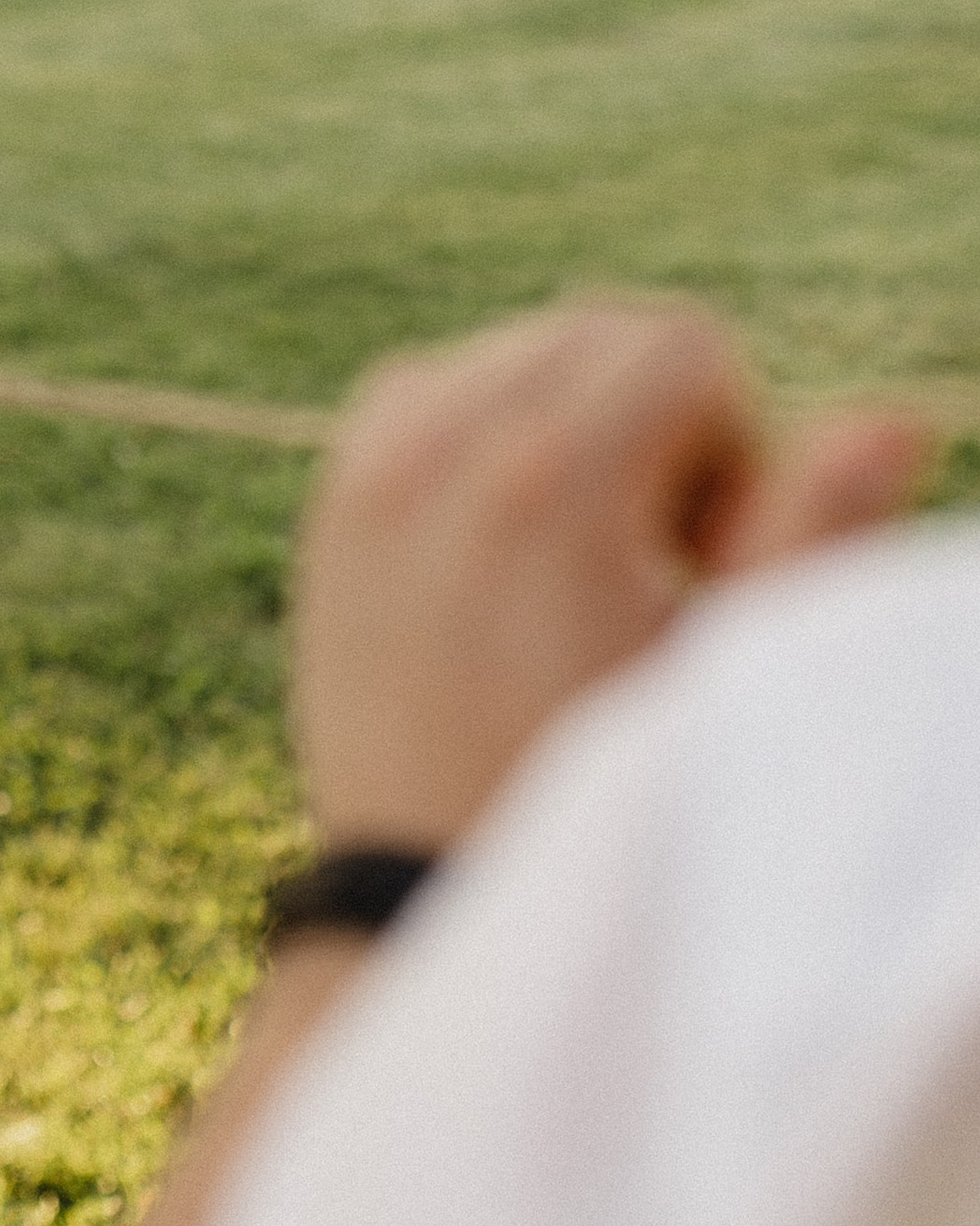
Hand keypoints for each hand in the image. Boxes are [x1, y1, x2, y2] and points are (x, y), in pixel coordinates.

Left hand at [292, 298, 928, 856]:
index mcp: (552, 481)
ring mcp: (373, 472)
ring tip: (586, 560)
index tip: (713, 556)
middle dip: (656, 421)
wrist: (427, 894)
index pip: (684, 343)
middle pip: (599, 331)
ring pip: (510, 352)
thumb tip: (893, 416)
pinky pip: (421, 390)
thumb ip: (817, 533)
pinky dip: (476, 430)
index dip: (734, 440)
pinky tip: (510, 545)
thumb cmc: (603, 792)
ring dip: (570, 419)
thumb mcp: (732, 669)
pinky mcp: (333, 504)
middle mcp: (444, 450)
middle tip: (661, 562)